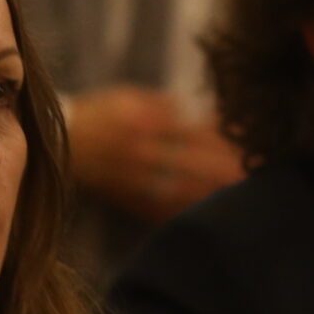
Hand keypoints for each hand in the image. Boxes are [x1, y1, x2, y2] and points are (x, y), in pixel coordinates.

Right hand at [64, 87, 246, 220]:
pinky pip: (158, 208)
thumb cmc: (100, 113)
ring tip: (238, 197)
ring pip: (179, 188)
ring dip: (210, 193)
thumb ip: (163, 103)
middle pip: (193, 162)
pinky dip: (182, 212)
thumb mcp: (129, 97)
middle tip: (256, 176)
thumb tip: (197, 108)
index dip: (224, 140)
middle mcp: (140, 149)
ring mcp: (131, 176)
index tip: (251, 145)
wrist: (58, 140)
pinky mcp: (124, 195)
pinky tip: (203, 216)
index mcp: (145, 120)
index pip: (194, 131)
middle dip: (226, 170)